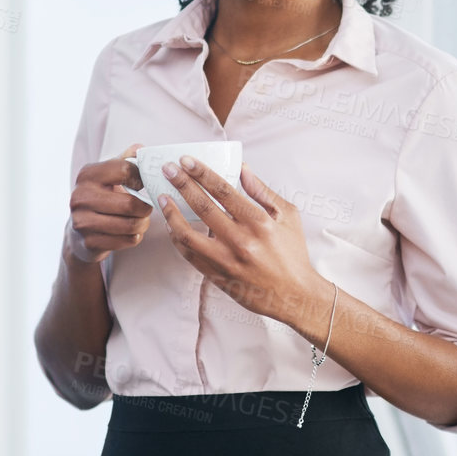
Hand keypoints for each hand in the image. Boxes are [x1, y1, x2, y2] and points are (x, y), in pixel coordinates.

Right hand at [66, 142, 152, 263]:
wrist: (78, 232)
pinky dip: (136, 236)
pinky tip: (132, 231)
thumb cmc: (100, 197)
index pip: (124, 170)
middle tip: (149, 207)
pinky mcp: (90, 242)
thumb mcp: (108, 174)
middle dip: (146, 207)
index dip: (140, 177)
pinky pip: (127, 240)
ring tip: (143, 219)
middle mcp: (81, 197)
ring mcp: (83, 221)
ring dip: (143, 223)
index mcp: (87, 175)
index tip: (143, 183)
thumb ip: (125, 160)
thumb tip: (141, 149)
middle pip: (130, 204)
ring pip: (130, 225)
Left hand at [158, 157, 326, 325]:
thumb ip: (263, 191)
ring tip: (163, 197)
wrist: (293, 295)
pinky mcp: (217, 276)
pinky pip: (189, 255)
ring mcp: (226, 261)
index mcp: (259, 222)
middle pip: (203, 207)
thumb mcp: (287, 216)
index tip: (186, 161)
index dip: (202, 173)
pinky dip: (178, 238)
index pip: (223, 191)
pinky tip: (172, 225)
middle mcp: (241, 241)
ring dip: (171, 213)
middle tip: (168, 169)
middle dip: (182, 184)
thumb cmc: (292, 253)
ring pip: (188, 234)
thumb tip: (242, 168)